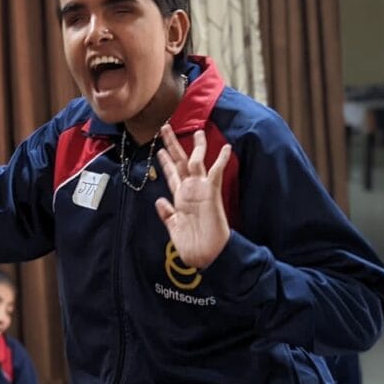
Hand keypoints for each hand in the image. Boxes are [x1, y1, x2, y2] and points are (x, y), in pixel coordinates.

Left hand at [154, 126, 231, 268]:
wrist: (207, 256)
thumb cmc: (192, 245)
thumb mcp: (174, 228)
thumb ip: (167, 214)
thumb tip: (159, 201)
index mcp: (181, 198)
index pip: (172, 175)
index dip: (164, 162)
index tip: (158, 149)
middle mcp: (190, 191)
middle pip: (180, 162)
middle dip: (172, 145)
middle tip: (164, 127)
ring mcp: (201, 190)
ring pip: (196, 162)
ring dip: (196, 146)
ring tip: (196, 130)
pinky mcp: (212, 193)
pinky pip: (216, 173)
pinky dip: (221, 160)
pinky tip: (226, 148)